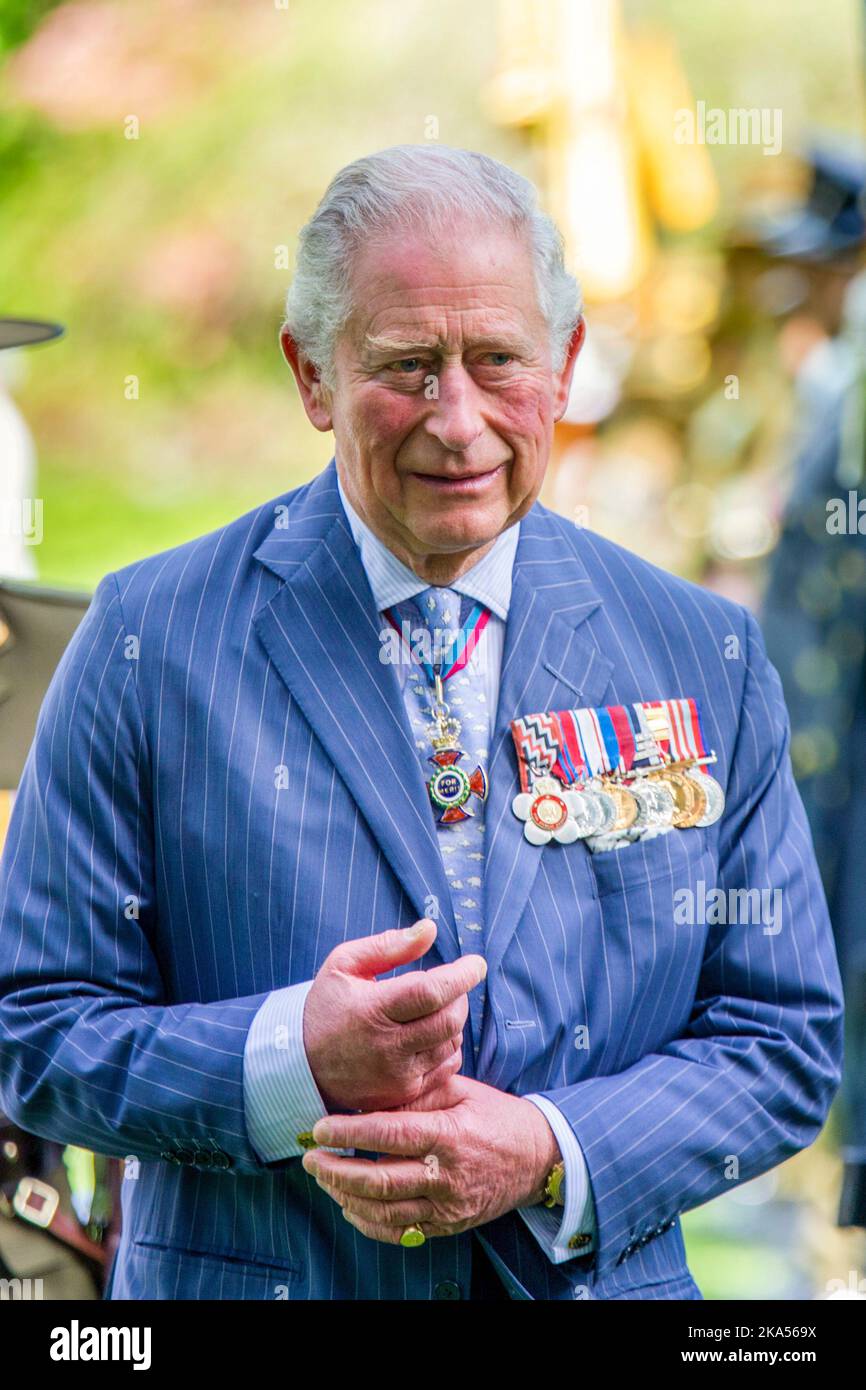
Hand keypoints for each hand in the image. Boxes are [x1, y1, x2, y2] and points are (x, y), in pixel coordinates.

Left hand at [301, 1075, 560, 1242]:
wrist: (537, 1158)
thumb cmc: (494, 1116)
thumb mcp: (460, 1091)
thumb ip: (418, 1094)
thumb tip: (370, 1096)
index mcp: (449, 1135)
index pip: (391, 1134)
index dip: (351, 1132)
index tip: (321, 1127)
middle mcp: (447, 1176)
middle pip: (381, 1180)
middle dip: (337, 1170)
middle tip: (311, 1158)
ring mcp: (448, 1207)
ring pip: (386, 1211)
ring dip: (346, 1196)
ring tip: (324, 1179)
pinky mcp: (448, 1227)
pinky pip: (401, 1232)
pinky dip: (369, 1223)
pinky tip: (349, 1205)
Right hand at [303, 919, 485, 1112]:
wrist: (301, 1065)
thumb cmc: (326, 1006)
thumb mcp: (344, 965)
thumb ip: (388, 946)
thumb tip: (430, 929)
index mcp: (372, 1010)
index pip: (431, 992)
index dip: (460, 976)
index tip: (476, 964)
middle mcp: (387, 1048)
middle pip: (449, 1019)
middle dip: (460, 996)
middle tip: (451, 985)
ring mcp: (397, 1076)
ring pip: (452, 1042)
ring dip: (452, 1021)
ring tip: (432, 1009)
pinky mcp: (404, 1095)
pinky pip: (446, 1067)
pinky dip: (447, 1046)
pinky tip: (427, 1035)